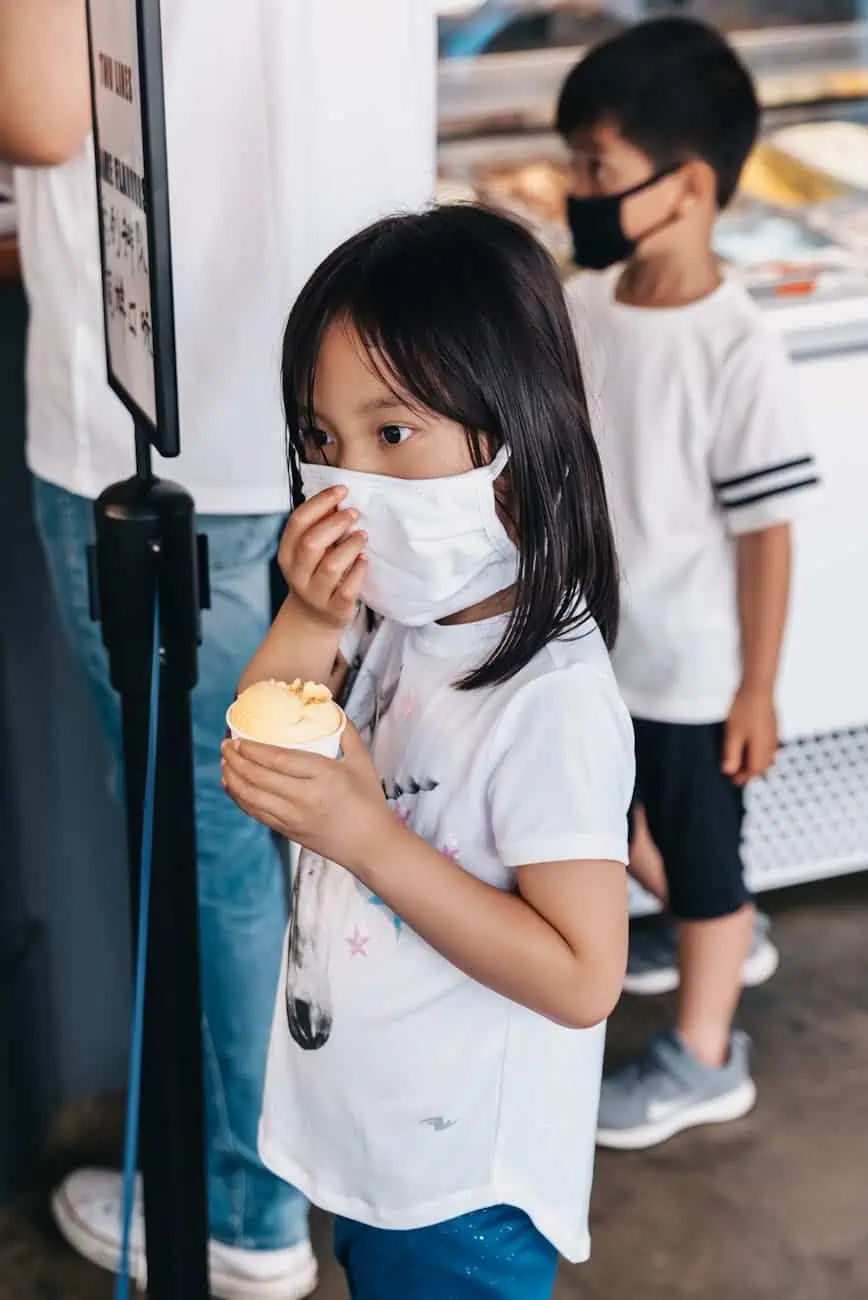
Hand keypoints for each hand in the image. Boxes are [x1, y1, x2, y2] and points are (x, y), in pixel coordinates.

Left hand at [221, 722, 391, 875]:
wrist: (371, 845)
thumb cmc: (369, 802)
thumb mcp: (363, 762)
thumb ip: (346, 732)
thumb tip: (329, 708)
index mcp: (324, 775)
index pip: (278, 759)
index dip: (253, 749)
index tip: (240, 738)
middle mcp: (305, 797)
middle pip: (259, 776)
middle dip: (236, 759)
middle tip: (226, 745)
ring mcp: (293, 817)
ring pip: (252, 796)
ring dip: (233, 778)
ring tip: (225, 762)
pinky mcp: (288, 831)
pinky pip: (256, 813)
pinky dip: (239, 798)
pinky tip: (232, 786)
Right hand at [277, 486, 366, 630]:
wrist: (313, 618)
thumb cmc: (315, 574)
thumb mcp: (308, 551)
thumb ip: (319, 527)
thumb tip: (338, 497)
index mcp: (287, 554)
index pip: (298, 521)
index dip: (320, 502)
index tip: (341, 490)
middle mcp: (297, 574)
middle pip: (311, 543)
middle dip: (335, 523)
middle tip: (354, 513)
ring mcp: (315, 594)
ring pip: (331, 566)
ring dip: (350, 546)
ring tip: (362, 535)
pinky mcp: (334, 609)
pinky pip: (347, 589)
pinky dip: (358, 571)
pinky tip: (364, 560)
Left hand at [722, 686, 777, 785]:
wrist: (759, 688)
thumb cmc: (745, 709)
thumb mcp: (733, 734)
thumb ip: (731, 754)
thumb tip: (729, 771)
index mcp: (761, 749)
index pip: (753, 770)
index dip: (743, 777)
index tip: (733, 781)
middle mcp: (771, 745)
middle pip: (762, 766)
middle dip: (751, 772)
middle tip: (739, 775)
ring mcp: (774, 736)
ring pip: (769, 757)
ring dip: (758, 764)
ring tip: (747, 765)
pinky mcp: (774, 727)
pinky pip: (772, 747)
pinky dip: (765, 754)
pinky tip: (761, 750)